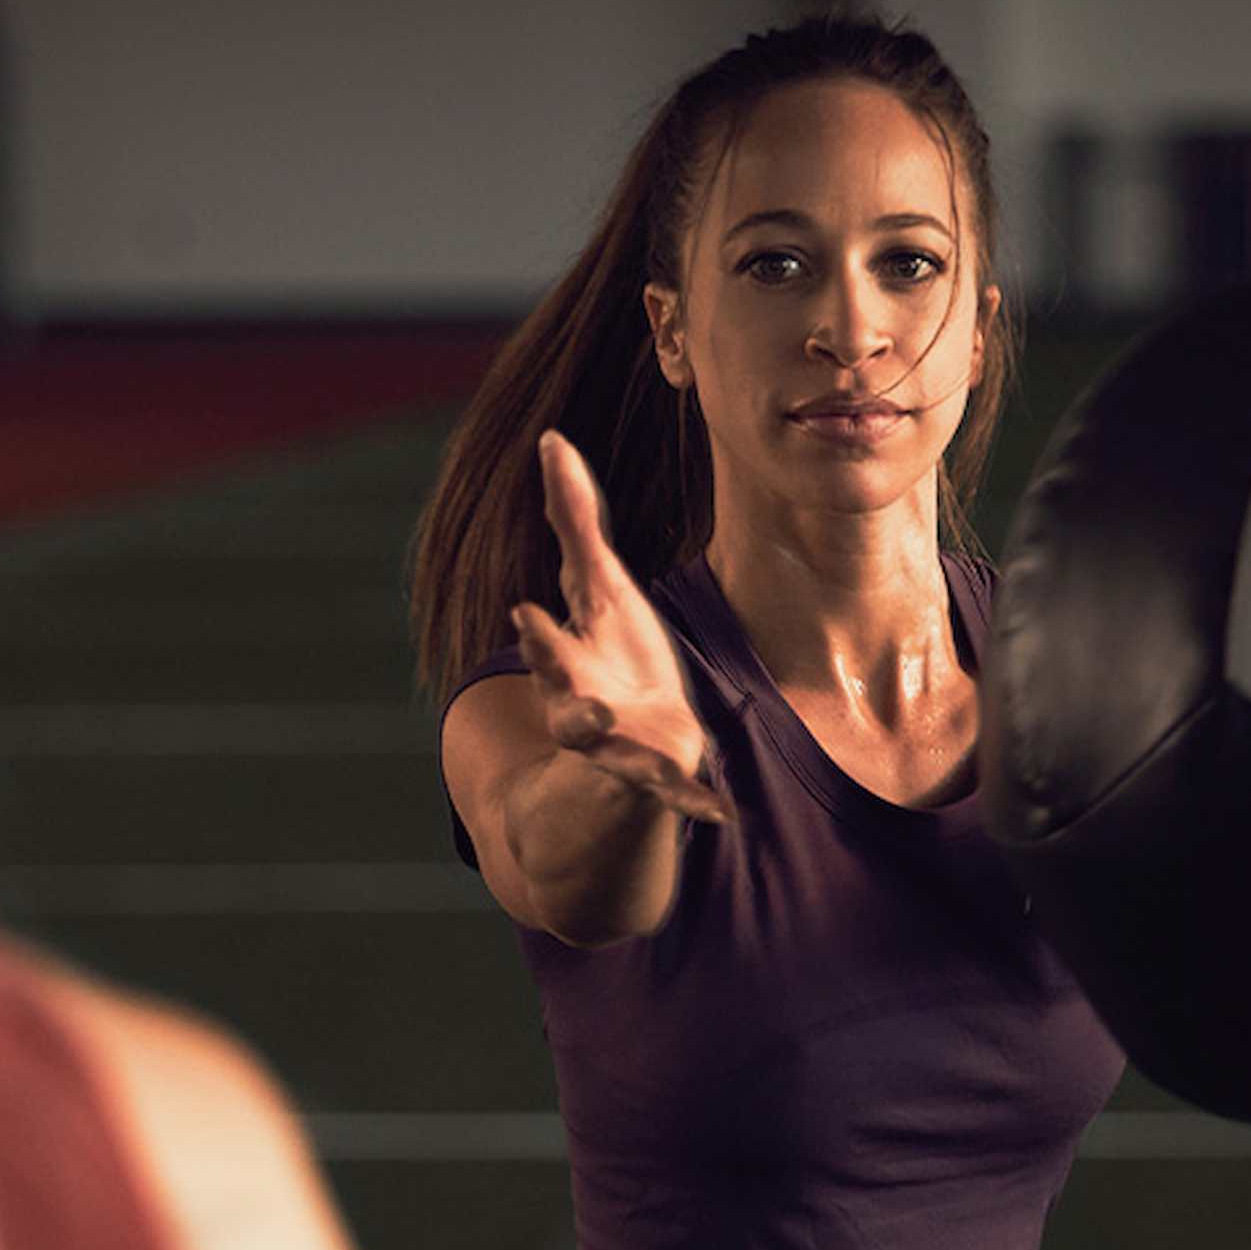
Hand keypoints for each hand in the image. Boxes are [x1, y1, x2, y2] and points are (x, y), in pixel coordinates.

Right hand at [512, 431, 731, 824]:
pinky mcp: (659, 776)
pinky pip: (676, 795)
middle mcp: (582, 708)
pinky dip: (696, 803)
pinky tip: (724, 812)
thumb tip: (551, 437)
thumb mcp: (598, 586)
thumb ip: (573, 520)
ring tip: (626, 734)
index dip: (539, 632)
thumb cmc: (611, 648)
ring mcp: (619, 747)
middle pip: (566, 704)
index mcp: (569, 662)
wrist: (629, 736)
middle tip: (570, 695)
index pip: (549, 644)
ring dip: (616, 748)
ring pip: (611, 752)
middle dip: (564, 694)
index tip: (526, 613)